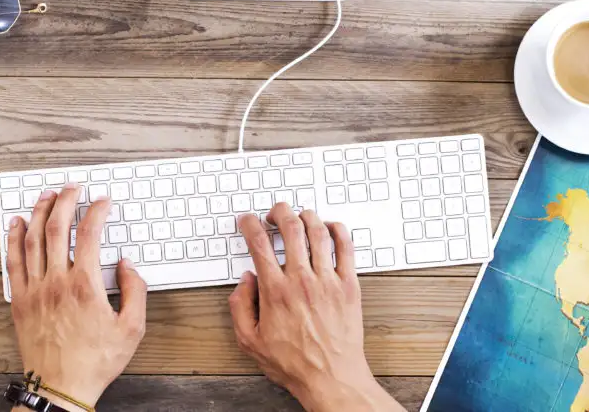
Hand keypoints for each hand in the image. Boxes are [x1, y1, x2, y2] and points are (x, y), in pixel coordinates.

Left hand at [6, 184, 147, 408]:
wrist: (61, 386)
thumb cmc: (95, 361)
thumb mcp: (132, 328)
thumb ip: (134, 291)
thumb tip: (125, 266)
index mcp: (84, 286)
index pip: (89, 234)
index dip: (97, 211)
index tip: (103, 202)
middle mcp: (56, 282)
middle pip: (57, 228)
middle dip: (66, 200)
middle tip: (73, 189)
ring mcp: (35, 290)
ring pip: (33, 239)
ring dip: (41, 211)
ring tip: (48, 195)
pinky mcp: (20, 301)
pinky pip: (13, 261)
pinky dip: (14, 238)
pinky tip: (18, 224)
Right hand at [227, 203, 400, 411]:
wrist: (331, 377)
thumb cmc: (294, 363)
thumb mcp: (250, 341)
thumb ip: (240, 307)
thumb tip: (245, 281)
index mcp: (275, 291)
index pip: (259, 244)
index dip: (250, 225)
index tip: (248, 221)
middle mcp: (302, 280)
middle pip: (290, 228)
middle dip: (279, 212)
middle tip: (275, 212)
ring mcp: (328, 281)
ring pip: (318, 232)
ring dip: (307, 216)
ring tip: (301, 215)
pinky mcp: (349, 285)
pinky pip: (346, 247)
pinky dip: (338, 230)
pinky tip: (331, 227)